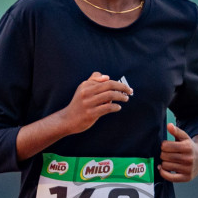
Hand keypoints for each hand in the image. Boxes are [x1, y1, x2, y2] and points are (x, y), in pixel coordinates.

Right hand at [16, 72, 131, 160]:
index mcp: (85, 85)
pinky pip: (107, 108)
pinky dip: (115, 107)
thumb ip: (93, 80)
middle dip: (122, 88)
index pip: (106, 80)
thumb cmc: (78, 104)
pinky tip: (118, 108)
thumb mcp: (82, 89)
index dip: (118, 83)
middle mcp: (86, 92)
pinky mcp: (91, 114)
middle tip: (130, 91)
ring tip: (125, 99)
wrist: (67, 120)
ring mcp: (88, 103)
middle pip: (109, 86)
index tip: (125, 87)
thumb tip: (106, 76)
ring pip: (110, 96)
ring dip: (121, 97)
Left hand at [158, 124, 197, 181]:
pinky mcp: (186, 178)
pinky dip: (163, 173)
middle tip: (168, 154)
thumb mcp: (184, 137)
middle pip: (164, 156)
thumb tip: (169, 125)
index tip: (166, 146)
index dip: (163, 145)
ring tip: (169, 160)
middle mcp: (188, 159)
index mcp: (187, 147)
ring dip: (164, 163)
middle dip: (163, 154)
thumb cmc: (189, 147)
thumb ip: (176, 131)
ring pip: (165, 166)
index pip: (165, 146)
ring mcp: (187, 169)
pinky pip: (169, 177)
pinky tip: (162, 168)